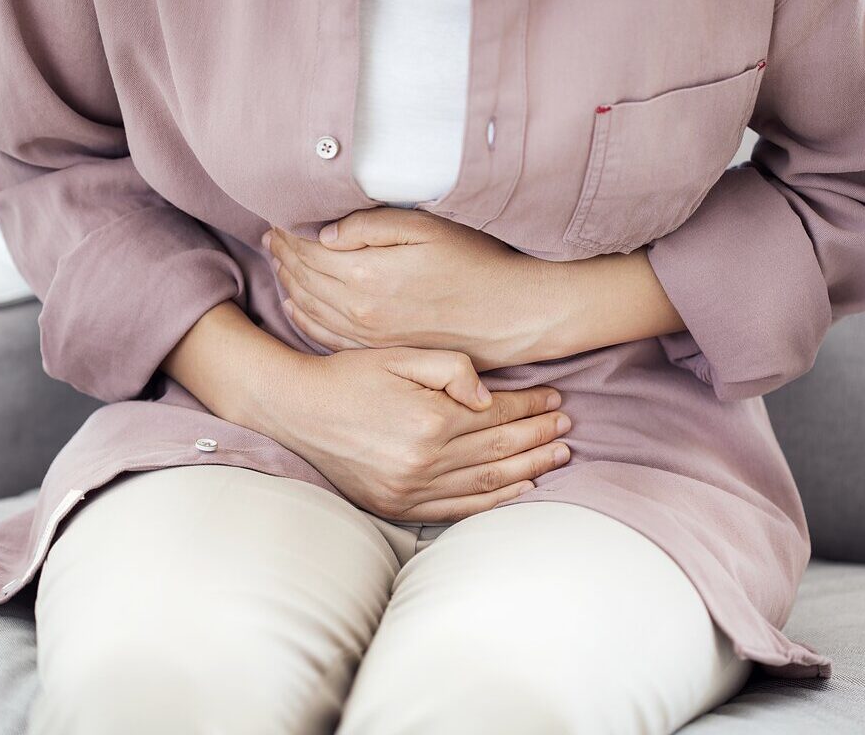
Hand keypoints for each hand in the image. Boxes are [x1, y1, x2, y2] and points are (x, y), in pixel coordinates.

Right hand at [256, 346, 570, 521]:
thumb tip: (489, 396)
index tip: (555, 399)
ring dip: (528, 469)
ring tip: (557, 457)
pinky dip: (493, 501)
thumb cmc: (349, 375)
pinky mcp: (398, 505)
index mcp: (430, 420)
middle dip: (539, 437)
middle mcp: (425, 460)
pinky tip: (520, 490)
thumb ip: (451, 367)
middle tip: (568, 429)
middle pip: (500, 450)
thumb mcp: (399, 354)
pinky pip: (458, 509)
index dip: (530, 406)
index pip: (496, 415)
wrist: (296, 410)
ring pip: (487, 482)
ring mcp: (411, 489)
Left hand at [264, 209, 557, 369]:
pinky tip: (295, 304)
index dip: (288, 231)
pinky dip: (303, 318)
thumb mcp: (428, 228)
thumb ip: (371, 226)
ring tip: (278, 260)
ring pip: (309, 307)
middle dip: (282, 253)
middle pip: (303, 278)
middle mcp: (360, 310)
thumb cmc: (478, 264)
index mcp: (367, 274)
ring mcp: (368, 335)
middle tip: (269, 234)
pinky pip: (326, 336)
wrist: (512, 314)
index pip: (308, 249)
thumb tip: (325, 232)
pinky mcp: (380, 349)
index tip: (276, 215)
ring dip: (289, 282)